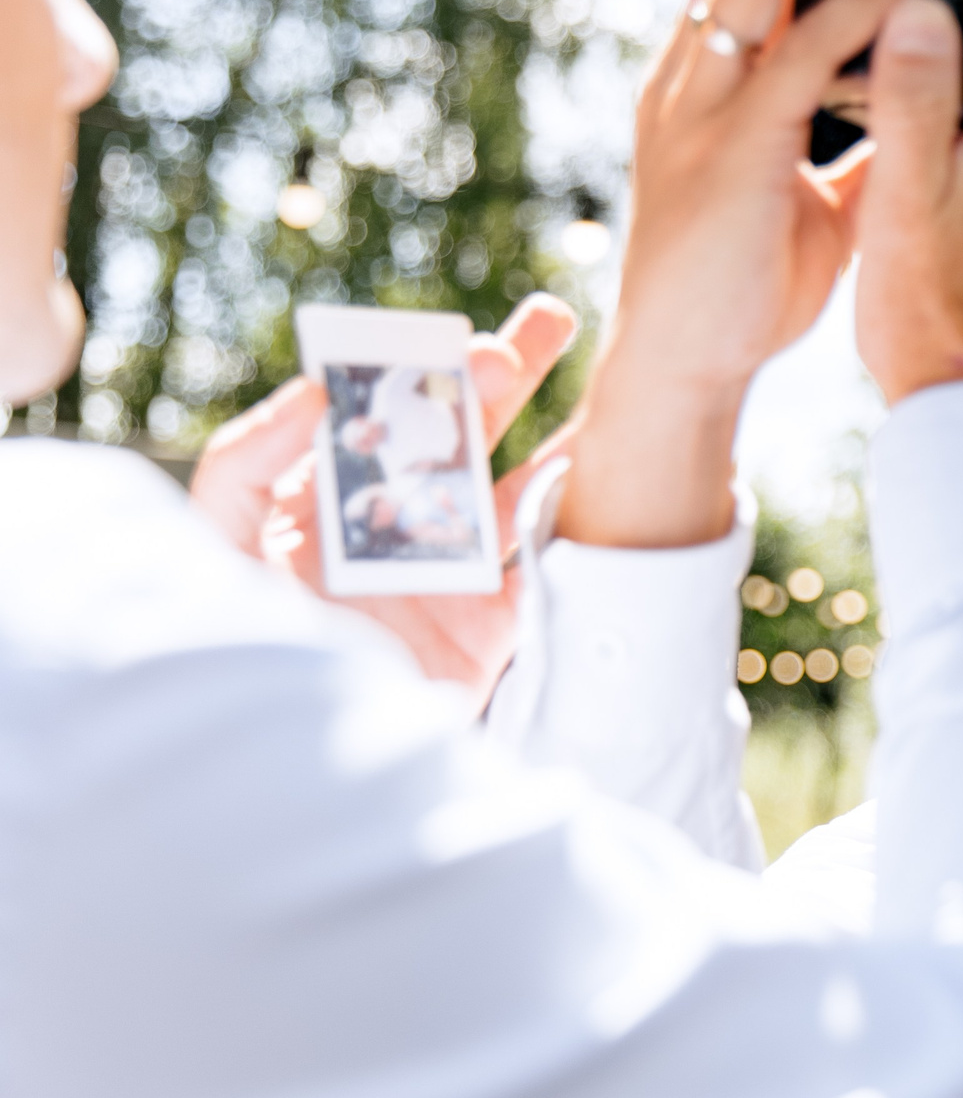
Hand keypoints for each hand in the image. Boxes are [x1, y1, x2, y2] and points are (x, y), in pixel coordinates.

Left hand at [190, 296, 580, 707]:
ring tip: (610, 388)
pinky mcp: (492, 631)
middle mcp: (394, 530)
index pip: (380, 415)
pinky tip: (608, 480)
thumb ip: (250, 462)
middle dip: (504, 375)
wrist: (295, 775)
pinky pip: (549, 569)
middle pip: (459, 437)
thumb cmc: (233, 658)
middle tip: (551, 322)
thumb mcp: (217, 546)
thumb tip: (315, 392)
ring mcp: (450, 578)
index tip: (456, 339)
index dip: (420, 371)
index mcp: (327, 501)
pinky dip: (581, 526)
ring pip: (518, 491)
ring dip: (563, 438)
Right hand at [558, 0, 937, 548]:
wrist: (691, 371)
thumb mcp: (818, 201)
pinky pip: (797, 54)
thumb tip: (926, 110)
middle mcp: (692, 80)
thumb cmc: (748, 289)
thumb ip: (858, 146)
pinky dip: (858, 7)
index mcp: (707, 85)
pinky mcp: (730, 151)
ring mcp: (701, 109)